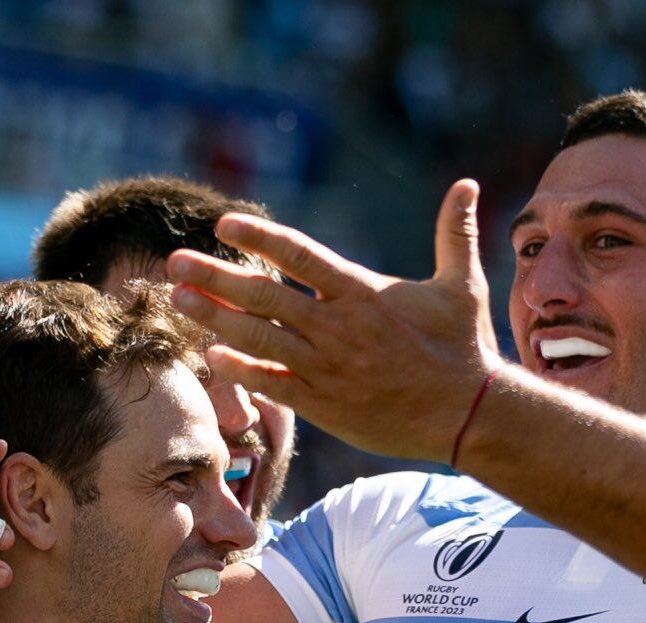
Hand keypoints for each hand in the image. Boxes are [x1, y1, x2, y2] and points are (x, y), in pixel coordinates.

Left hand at [165, 180, 501, 464]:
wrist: (470, 414)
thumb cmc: (465, 347)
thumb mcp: (463, 284)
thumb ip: (455, 233)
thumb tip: (468, 184)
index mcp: (362, 292)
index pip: (299, 255)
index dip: (259, 237)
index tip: (224, 223)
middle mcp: (338, 327)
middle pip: (264, 295)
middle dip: (215, 277)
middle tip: (175, 263)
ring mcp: (329, 367)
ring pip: (260, 338)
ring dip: (215, 318)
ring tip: (179, 300)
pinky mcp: (327, 405)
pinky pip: (275, 383)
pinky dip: (242, 369)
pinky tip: (212, 355)